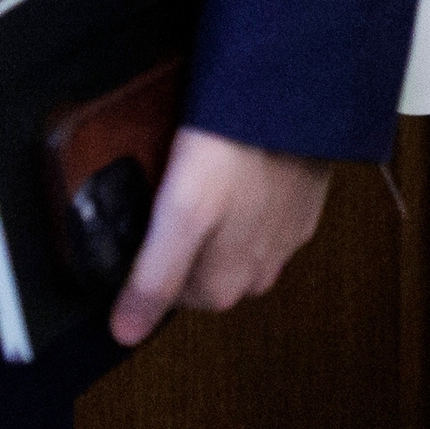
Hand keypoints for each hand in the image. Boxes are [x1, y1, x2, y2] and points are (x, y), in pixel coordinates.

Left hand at [108, 128, 333, 348]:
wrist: (293, 95)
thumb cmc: (234, 149)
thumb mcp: (180, 215)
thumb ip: (154, 278)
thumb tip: (126, 333)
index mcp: (226, 287)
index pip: (173, 298)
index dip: (151, 265)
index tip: (142, 229)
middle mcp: (261, 274)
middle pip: (205, 273)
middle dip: (184, 244)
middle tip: (166, 200)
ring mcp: (285, 238)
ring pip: (236, 245)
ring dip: (217, 223)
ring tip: (199, 180)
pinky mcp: (303, 204)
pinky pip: (264, 216)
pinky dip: (246, 199)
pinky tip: (235, 169)